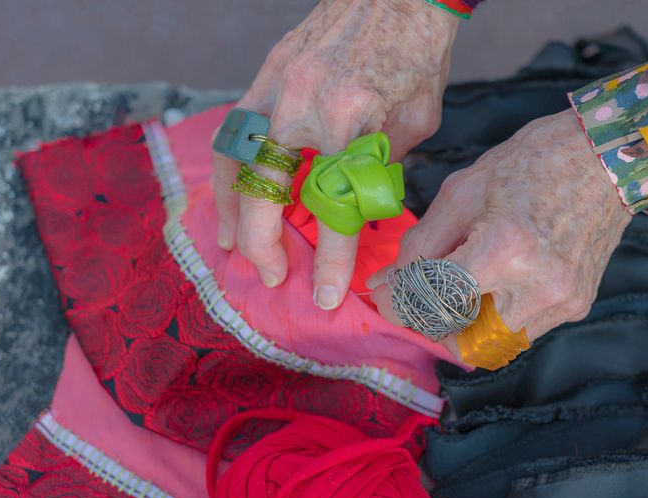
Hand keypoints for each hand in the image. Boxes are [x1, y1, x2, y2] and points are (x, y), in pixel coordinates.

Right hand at [213, 0, 458, 309]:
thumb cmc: (416, 52)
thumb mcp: (416, 120)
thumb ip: (379, 166)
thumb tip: (355, 206)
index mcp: (350, 116)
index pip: (331, 205)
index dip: (329, 258)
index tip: (326, 295)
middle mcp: (302, 102)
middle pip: (264, 188)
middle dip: (263, 242)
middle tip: (274, 275)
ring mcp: (277, 83)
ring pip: (236, 159)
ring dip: (232, 210)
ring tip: (234, 246)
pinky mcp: (266, 72)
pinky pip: (236, 131)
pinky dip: (231, 170)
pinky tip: (232, 196)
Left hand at [368, 109, 632, 355]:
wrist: (607, 156)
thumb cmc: (532, 162)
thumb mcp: (462, 192)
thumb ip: (420, 244)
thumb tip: (385, 285)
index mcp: (505, 249)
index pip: (434, 300)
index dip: (399, 302)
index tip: (386, 294)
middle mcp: (538, 287)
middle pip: (460, 340)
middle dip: (431, 320)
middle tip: (422, 290)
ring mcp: (562, 302)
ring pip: (491, 343)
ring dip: (464, 322)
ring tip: (461, 280)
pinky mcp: (577, 306)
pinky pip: (520, 331)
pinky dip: (495, 314)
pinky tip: (494, 279)